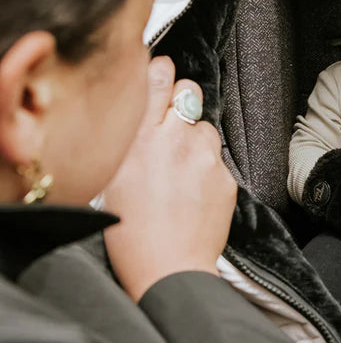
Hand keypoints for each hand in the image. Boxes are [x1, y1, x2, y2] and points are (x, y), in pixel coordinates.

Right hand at [103, 57, 236, 300]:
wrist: (170, 270)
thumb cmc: (130, 232)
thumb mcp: (111, 178)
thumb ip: (128, 140)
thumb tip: (140, 113)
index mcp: (141, 139)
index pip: (158, 79)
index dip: (161, 72)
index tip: (161, 72)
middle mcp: (176, 140)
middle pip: (188, 92)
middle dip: (181, 100)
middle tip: (172, 122)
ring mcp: (206, 157)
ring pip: (205, 126)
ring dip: (195, 138)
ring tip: (181, 169)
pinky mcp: (226, 176)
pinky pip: (217, 159)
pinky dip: (208, 167)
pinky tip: (195, 191)